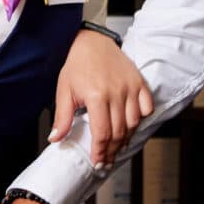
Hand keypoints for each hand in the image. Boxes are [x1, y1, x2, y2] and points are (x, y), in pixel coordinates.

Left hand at [50, 29, 153, 165]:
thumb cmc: (77, 64)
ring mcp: (130, 87)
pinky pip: (147, 107)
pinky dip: (142, 118)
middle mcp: (116, 93)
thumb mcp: (64, 90)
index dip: (100, 151)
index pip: (102, 133)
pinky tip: (131, 125)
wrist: (92, 41)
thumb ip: (62, 117)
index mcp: (96, 96)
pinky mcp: (139, 82)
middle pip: (119, 132)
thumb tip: (55, 139)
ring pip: (134, 123)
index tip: (98, 162)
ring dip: (126, 138)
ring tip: (117, 146)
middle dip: (113, 150)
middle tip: (107, 160)